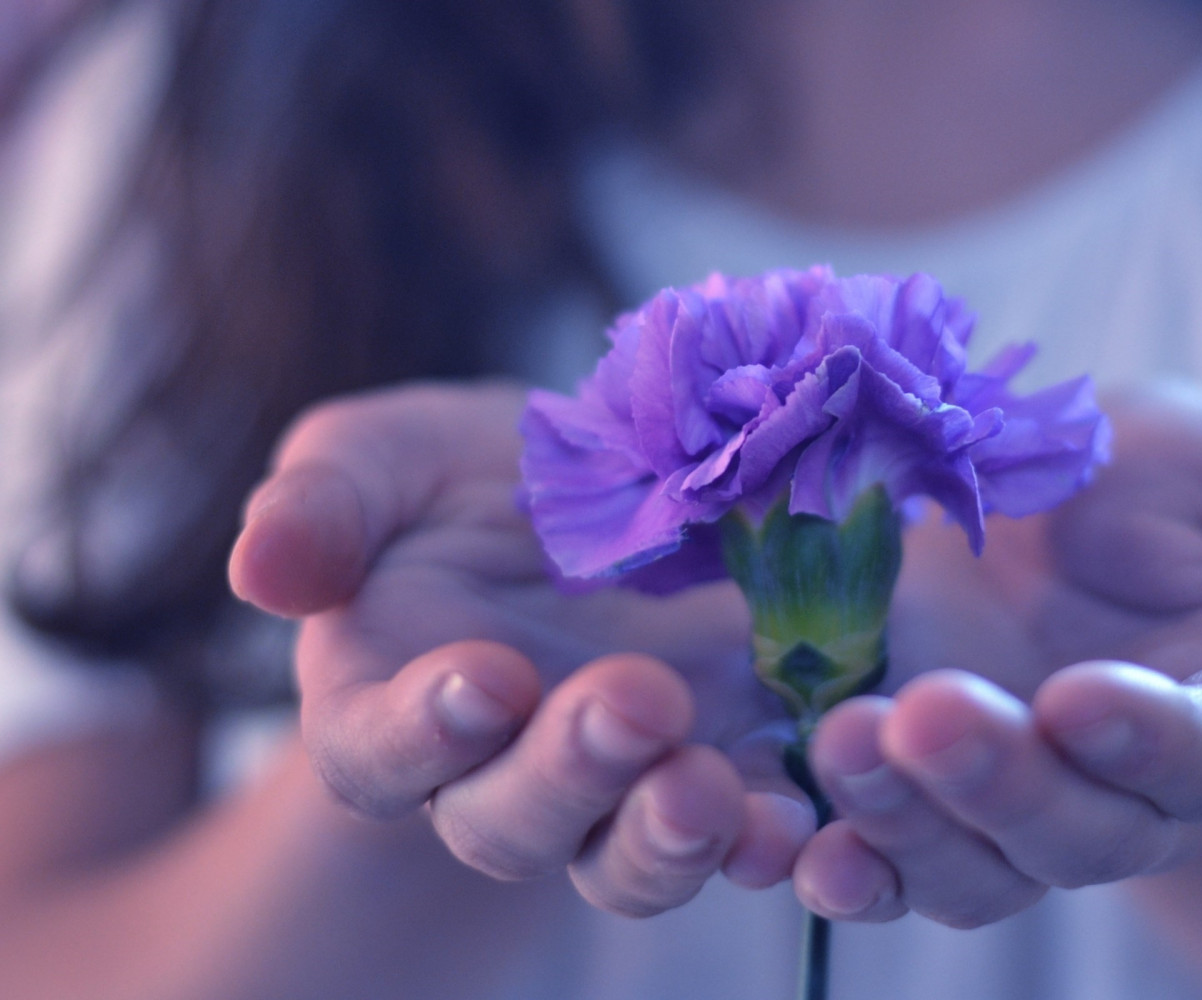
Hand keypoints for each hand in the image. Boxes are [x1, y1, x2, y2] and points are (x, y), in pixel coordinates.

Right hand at [229, 382, 808, 915]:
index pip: (377, 751)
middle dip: (570, 776)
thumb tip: (263, 569)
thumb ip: (324, 505)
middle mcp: (500, 771)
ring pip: (624, 858)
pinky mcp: (722, 769)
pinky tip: (805, 815)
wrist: (609, 481)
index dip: (422, 731)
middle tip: (635, 703)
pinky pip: (741, 834)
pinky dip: (770, 837)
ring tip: (716, 790)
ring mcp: (619, 786)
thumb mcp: (389, 456)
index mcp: (395, 702)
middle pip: (512, 822)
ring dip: (668, 837)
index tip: (485, 676)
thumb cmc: (472, 476)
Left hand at [789, 383, 1201, 927]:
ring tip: (839, 743)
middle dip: (1003, 787)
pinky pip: (887, 861)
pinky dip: (842, 862)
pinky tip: (793, 839)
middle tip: (927, 716)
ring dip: (905, 826)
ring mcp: (1016, 804)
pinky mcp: (923, 792)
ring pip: (975, 869)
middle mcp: (1128, 795)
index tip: (1077, 699)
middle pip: (1079, 836)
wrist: (1077, 499)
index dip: (1149, 742)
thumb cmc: (1192, 488)